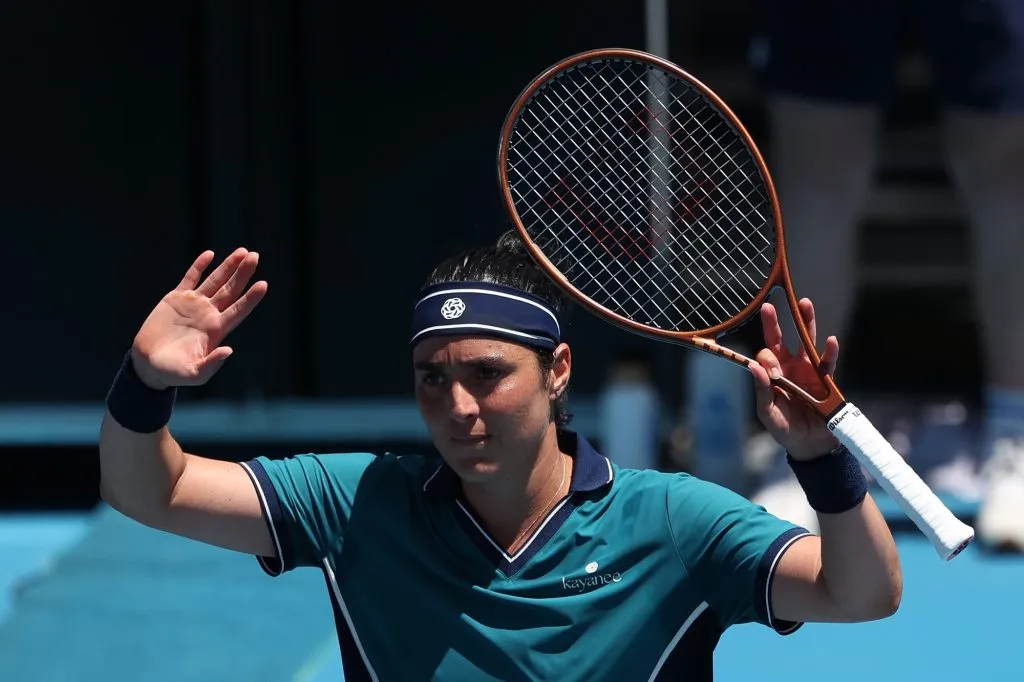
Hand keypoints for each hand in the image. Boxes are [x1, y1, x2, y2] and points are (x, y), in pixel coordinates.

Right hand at [130, 248, 267, 389]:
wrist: (148, 364)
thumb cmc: (173, 373)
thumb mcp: (194, 374)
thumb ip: (211, 364)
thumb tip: (229, 351)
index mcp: (216, 330)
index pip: (238, 310)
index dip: (251, 298)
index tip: (263, 284)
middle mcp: (209, 314)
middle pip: (231, 290)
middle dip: (243, 273)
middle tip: (255, 256)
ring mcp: (194, 305)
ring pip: (215, 281)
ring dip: (228, 266)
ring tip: (243, 251)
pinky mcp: (176, 298)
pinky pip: (191, 278)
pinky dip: (199, 266)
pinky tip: (210, 254)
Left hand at [747, 298, 839, 459]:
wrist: (810, 444)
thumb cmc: (784, 428)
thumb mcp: (768, 413)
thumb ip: (761, 391)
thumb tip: (753, 366)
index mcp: (772, 374)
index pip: (765, 355)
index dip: (767, 359)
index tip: (772, 372)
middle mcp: (789, 366)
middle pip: (781, 339)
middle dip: (775, 323)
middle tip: (767, 306)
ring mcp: (809, 370)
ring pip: (807, 341)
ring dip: (806, 322)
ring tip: (804, 303)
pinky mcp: (826, 379)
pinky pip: (829, 362)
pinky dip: (831, 351)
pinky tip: (831, 340)